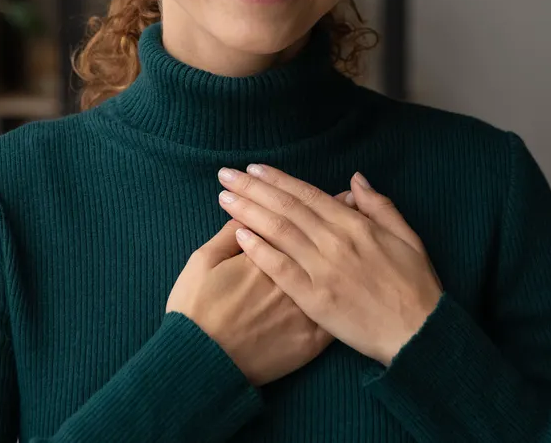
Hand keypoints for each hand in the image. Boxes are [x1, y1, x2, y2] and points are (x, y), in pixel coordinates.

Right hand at [165, 193, 355, 385]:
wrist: (203, 363)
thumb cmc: (196, 310)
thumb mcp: (202, 262)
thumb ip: (226, 235)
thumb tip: (246, 213)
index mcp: (264, 256)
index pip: (289, 219)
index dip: (303, 201)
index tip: (317, 188)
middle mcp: (291, 277)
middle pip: (316, 239)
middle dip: (334, 215)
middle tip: (346, 194)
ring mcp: (305, 310)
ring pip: (332, 271)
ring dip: (344, 244)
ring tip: (354, 219)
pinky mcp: (312, 340)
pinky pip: (337, 312)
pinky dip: (347, 288)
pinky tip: (354, 273)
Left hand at [216, 165, 442, 366]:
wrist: (418, 333)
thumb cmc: (415, 286)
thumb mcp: (407, 237)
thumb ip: (379, 206)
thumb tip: (355, 179)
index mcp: (355, 225)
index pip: (308, 195)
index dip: (278, 180)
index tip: (254, 169)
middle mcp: (335, 242)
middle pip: (286, 208)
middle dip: (252, 189)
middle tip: (226, 175)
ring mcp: (323, 270)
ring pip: (278, 232)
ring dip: (248, 212)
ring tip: (224, 198)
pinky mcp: (314, 299)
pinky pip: (280, 269)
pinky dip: (259, 250)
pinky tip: (238, 236)